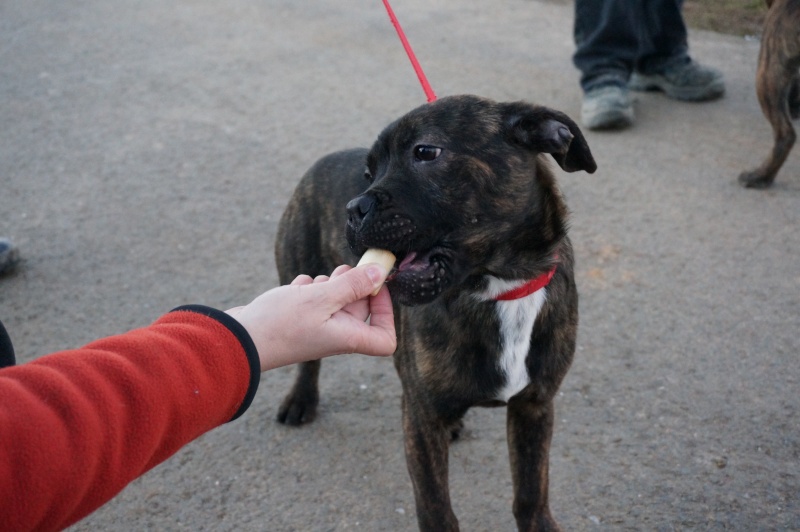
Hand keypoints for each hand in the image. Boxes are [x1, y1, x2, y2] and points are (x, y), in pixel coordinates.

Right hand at [225, 264, 395, 370]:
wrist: (238, 339)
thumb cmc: (280, 324)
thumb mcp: (321, 297)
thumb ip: (352, 285)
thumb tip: (379, 273)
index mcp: (347, 337)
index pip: (385, 339)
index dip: (387, 314)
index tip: (375, 289)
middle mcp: (335, 335)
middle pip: (359, 310)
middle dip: (354, 286)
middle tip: (342, 272)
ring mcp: (316, 329)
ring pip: (336, 301)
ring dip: (329, 285)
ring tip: (314, 283)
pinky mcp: (298, 321)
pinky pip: (314, 301)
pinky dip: (309, 289)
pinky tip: (297, 287)